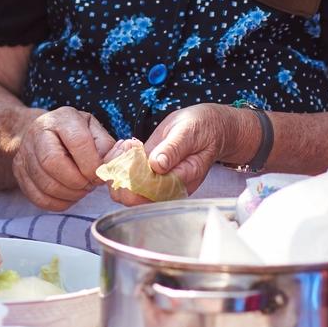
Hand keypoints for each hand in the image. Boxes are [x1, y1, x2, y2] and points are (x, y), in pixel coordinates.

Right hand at [12, 107, 115, 210]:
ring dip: (70, 194)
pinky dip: (58, 203)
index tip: (99, 175)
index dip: (92, 164)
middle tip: (89, 184)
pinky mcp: (19, 172)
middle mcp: (37, 132)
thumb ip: (105, 146)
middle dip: (77, 181)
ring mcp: (24, 152)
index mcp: (62, 118)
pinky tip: (69, 196)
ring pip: (45, 184)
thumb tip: (107, 167)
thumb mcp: (94, 130)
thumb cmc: (76, 133)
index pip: (78, 142)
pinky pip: (38, 197)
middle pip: (53, 163)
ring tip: (81, 190)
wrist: (45, 133)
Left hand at [107, 103, 236, 206]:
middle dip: (118, 173)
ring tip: (127, 144)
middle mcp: (167, 190)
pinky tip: (127, 146)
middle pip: (130, 198)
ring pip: (125, 190)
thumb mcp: (189, 132)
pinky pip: (127, 179)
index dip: (130, 177)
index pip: (145, 195)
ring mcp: (158, 185)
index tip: (131, 149)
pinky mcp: (151, 177)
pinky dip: (119, 164)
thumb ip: (173, 149)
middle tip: (126, 146)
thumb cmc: (202, 129)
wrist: (210, 128)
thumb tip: (157, 165)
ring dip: (117, 167)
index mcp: (180, 182)